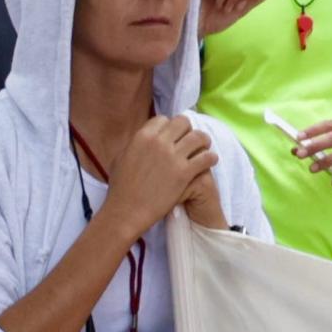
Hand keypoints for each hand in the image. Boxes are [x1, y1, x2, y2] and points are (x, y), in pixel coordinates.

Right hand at [108, 115, 223, 228]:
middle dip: (187, 130)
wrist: (126, 212)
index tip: (173, 136)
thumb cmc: (120, 189)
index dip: (169, 127)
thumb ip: (134, 144)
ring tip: (205, 148)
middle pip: (183, 122)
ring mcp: (172, 157)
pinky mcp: (183, 173)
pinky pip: (205, 157)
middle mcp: (158, 142)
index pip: (164, 119)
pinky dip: (210, 158)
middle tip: (190, 141)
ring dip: (203, 141)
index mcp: (142, 136)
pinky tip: (210, 161)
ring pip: (198, 137)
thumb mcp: (120, 158)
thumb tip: (142, 138)